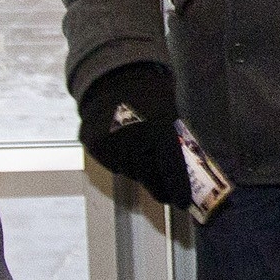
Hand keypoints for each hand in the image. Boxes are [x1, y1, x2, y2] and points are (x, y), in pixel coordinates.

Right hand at [78, 62, 193, 208]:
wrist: (113, 77)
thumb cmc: (151, 95)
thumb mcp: (171, 112)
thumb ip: (174, 142)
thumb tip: (184, 174)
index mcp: (160, 128)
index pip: (172, 170)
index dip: (179, 190)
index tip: (183, 203)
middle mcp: (134, 139)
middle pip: (150, 178)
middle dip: (161, 188)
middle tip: (168, 195)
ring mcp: (112, 143)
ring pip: (131, 172)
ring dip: (140, 171)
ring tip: (142, 153)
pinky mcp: (95, 146)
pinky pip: (113, 164)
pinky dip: (122, 161)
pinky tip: (125, 145)